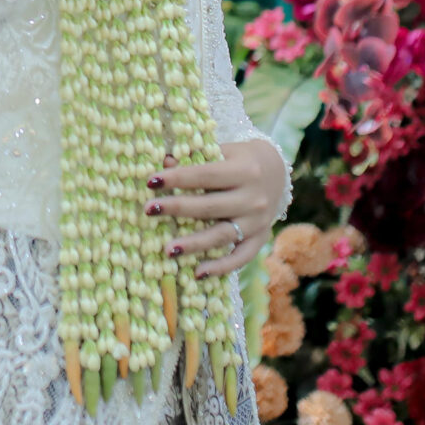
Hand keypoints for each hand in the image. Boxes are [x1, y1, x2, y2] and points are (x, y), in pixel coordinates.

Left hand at [145, 140, 285, 277]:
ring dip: (194, 244)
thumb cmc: (239, 159)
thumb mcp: (221, 151)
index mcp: (245, 170)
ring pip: (223, 235)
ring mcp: (258, 221)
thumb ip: (195, 158)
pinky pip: (241, 257)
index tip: (151, 181)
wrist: (276, 172)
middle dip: (177, 208)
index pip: (205, 175)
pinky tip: (198, 273)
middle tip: (149, 210)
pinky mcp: (260, 239)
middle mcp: (254, 198)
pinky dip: (221, 267)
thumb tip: (165, 163)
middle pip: (211, 206)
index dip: (178, 178)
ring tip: (168, 250)